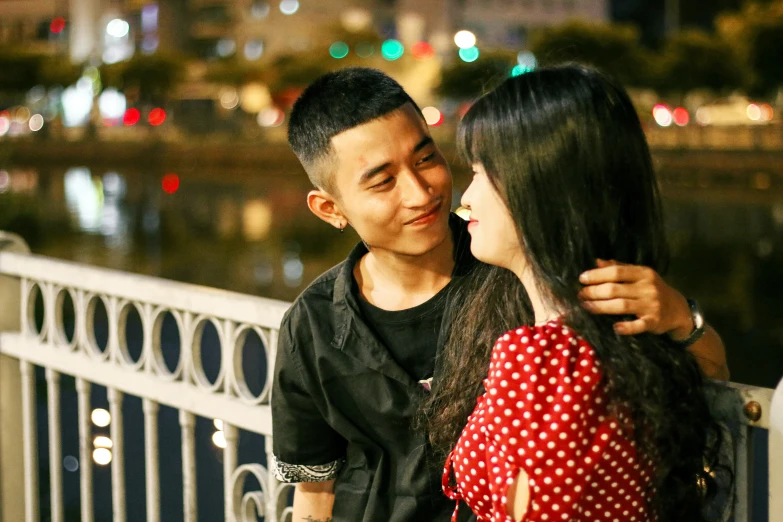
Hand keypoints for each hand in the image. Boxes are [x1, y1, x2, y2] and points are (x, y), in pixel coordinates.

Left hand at [578, 259, 692, 337]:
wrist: (679, 309)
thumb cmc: (653, 289)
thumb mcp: (640, 275)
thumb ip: (619, 268)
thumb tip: (596, 261)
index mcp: (643, 273)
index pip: (616, 272)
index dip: (597, 275)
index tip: (581, 279)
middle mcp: (647, 287)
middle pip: (615, 289)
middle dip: (594, 292)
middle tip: (580, 294)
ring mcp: (651, 305)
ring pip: (621, 305)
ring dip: (600, 307)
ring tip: (586, 306)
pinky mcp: (654, 321)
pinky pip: (638, 325)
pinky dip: (626, 327)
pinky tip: (614, 327)